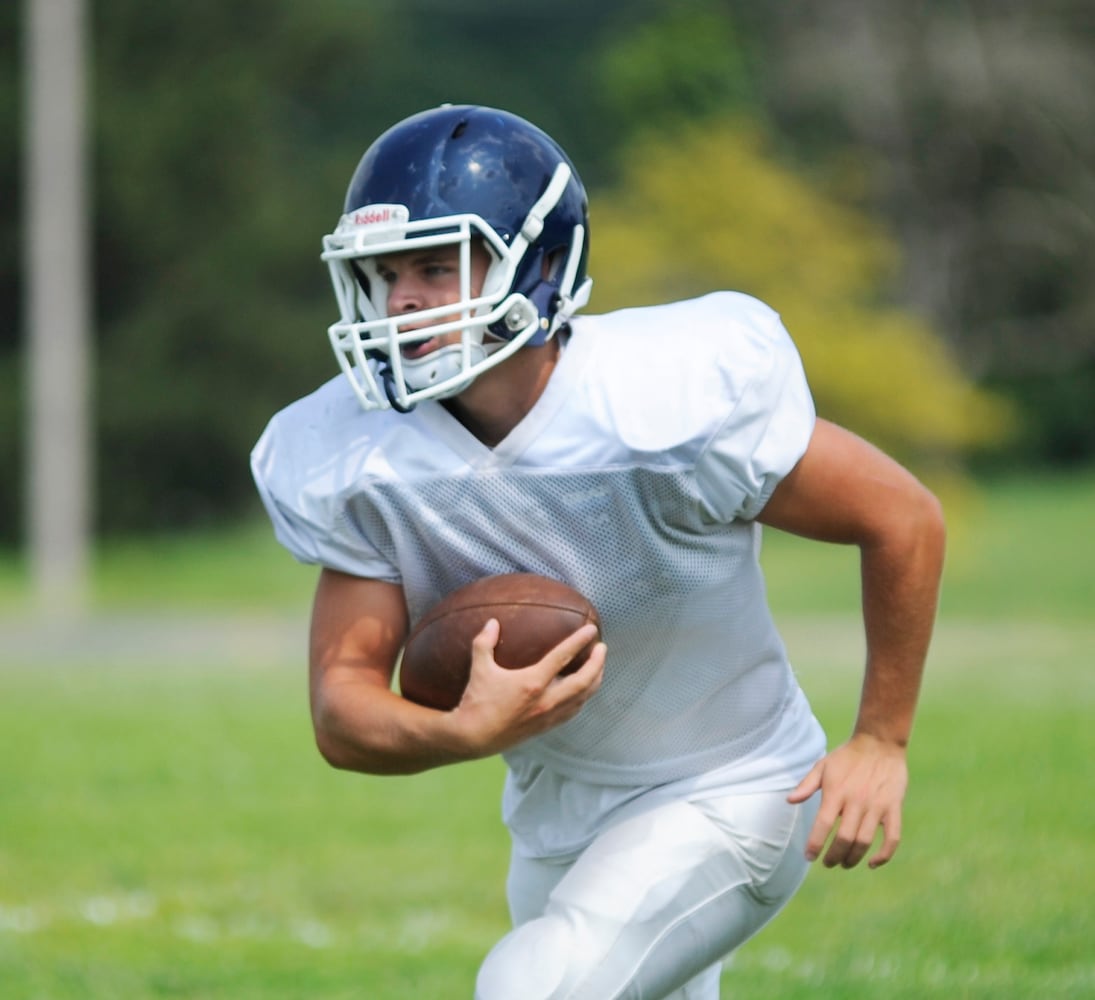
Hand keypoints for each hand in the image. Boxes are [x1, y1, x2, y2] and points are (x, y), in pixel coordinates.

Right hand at [446, 619, 605, 757]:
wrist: (473, 737)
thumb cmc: (476, 701)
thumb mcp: (479, 668)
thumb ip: (484, 642)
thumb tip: (492, 622)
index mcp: (533, 683)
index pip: (562, 657)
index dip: (579, 642)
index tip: (591, 630)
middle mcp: (546, 700)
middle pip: (583, 681)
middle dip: (597, 663)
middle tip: (602, 648)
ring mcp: (548, 715)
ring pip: (582, 698)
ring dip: (594, 681)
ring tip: (599, 667)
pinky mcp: (546, 727)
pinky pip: (572, 711)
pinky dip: (583, 698)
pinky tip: (583, 692)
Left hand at [787, 733, 908, 869]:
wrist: (879, 742)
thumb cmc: (847, 756)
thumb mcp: (823, 766)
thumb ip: (806, 785)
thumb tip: (790, 801)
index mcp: (836, 792)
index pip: (823, 824)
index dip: (815, 844)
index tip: (809, 856)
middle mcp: (856, 801)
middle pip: (845, 839)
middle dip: (834, 856)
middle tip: (828, 864)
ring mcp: (877, 805)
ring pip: (865, 841)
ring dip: (854, 858)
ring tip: (844, 864)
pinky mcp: (894, 807)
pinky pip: (892, 837)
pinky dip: (884, 855)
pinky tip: (872, 863)